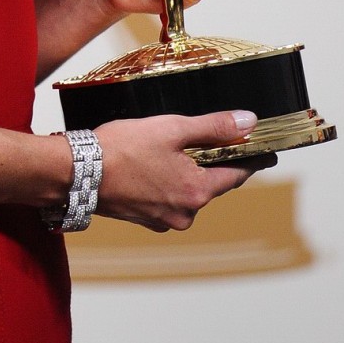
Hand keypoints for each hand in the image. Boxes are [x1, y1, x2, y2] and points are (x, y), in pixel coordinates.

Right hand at [95, 109, 276, 231]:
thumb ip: (214, 127)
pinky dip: (164, 183)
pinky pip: (167, 198)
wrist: (76, 172)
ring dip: (183, 172)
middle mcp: (185, 212)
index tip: (267, 153)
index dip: (252, 159)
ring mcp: (164, 219)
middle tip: (196, 139)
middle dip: (208, 162)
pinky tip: (148, 165)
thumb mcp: (172, 129)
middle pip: (211, 183)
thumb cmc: (120, 150)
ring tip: (162, 150)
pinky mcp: (146, 219)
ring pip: (187, 191)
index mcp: (197, 191)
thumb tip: (248, 123)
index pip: (237, 174)